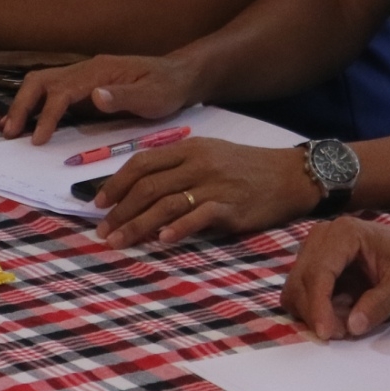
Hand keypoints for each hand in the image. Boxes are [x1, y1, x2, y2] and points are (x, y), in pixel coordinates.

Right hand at [4, 53, 199, 143]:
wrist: (180, 76)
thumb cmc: (168, 88)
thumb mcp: (154, 96)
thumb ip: (125, 96)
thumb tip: (94, 96)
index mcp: (100, 70)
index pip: (63, 90)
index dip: (48, 114)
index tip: (38, 139)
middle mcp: (86, 68)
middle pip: (42, 80)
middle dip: (23, 105)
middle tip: (11, 133)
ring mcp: (83, 75)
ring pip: (42, 82)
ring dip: (25, 103)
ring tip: (12, 130)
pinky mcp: (84, 85)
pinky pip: (52, 91)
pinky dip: (36, 104)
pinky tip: (29, 124)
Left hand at [93, 139, 320, 246]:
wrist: (290, 176)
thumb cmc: (248, 168)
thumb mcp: (211, 155)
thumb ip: (179, 167)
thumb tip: (141, 189)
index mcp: (191, 148)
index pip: (142, 163)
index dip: (115, 184)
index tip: (98, 204)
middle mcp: (199, 163)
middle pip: (148, 186)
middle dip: (120, 210)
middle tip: (102, 231)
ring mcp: (215, 184)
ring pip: (165, 204)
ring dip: (137, 225)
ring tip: (119, 242)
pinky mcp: (231, 206)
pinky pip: (198, 216)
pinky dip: (177, 228)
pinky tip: (162, 241)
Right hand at [281, 215, 389, 339]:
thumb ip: (380, 304)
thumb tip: (352, 326)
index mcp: (346, 233)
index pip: (319, 272)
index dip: (319, 306)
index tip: (326, 333)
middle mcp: (323, 236)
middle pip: (301, 281)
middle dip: (316, 313)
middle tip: (342, 333)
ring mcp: (314, 248)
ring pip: (295, 289)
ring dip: (313, 313)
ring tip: (343, 324)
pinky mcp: (312, 263)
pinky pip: (300, 292)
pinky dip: (313, 309)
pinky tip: (337, 315)